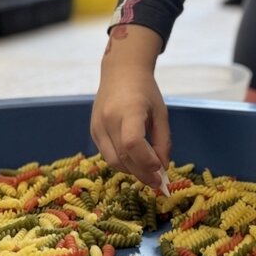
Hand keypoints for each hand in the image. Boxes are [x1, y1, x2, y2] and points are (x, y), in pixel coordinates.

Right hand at [90, 25, 169, 188]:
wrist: (120, 73)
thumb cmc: (145, 90)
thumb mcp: (161, 112)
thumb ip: (163, 140)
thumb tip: (163, 167)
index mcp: (128, 110)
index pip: (132, 142)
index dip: (146, 161)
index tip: (161, 170)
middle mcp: (108, 119)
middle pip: (122, 157)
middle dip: (141, 174)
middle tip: (158, 183)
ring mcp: (97, 126)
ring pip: (112, 160)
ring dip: (131, 171)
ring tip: (148, 174)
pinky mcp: (93, 131)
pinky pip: (106, 154)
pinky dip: (122, 162)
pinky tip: (135, 162)